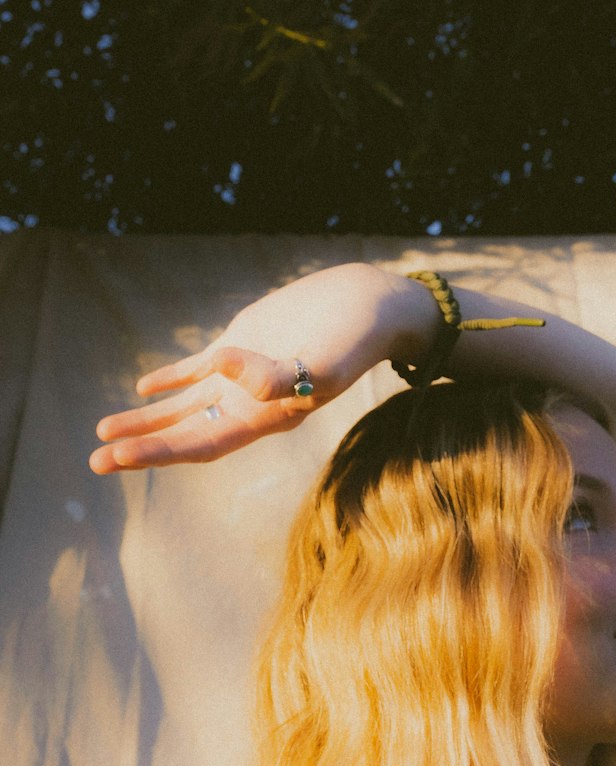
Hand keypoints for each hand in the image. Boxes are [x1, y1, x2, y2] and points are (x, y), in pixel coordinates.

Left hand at [89, 262, 422, 472]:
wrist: (369, 305)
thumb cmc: (354, 338)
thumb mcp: (326, 361)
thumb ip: (279, 376)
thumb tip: (233, 378)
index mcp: (267, 418)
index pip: (202, 444)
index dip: (159, 453)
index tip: (119, 458)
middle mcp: (250, 405)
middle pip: (185, 434)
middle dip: (140, 447)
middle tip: (94, 460)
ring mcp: (243, 377)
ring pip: (183, 407)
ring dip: (145, 420)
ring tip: (102, 432)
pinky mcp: (241, 344)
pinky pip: (196, 370)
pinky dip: (170, 380)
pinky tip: (143, 386)